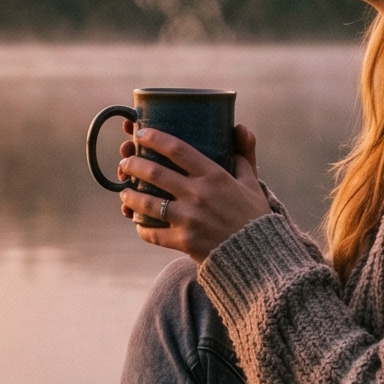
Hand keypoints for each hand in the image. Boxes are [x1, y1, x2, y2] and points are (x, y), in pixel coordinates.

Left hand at [117, 122, 271, 262]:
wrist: (259, 256)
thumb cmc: (254, 216)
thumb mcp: (252, 182)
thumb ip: (244, 154)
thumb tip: (239, 128)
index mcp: (214, 176)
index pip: (177, 150)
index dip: (154, 138)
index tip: (140, 134)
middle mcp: (198, 194)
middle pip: (154, 173)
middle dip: (133, 165)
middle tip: (125, 163)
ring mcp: (189, 219)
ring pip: (147, 203)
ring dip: (130, 195)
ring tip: (124, 192)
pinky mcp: (183, 241)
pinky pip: (153, 233)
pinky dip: (142, 227)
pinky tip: (138, 222)